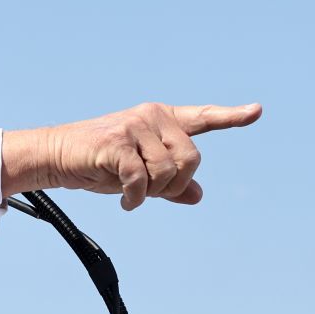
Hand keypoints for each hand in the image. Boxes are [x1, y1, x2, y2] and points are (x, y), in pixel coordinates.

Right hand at [1, 102, 260, 208]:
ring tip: (133, 195)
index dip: (231, 117)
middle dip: (174, 185)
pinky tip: (126, 202)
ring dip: (153, 193)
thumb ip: (170, 182)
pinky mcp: (118, 142)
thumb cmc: (99, 164)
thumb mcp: (140, 174)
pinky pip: (142, 180)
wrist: (58, 157)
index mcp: (162, 119)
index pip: (202, 117)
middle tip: (153, 193)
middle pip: (192, 159)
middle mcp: (152, 117)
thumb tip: (197, 195)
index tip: (257, 111)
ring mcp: (135, 126)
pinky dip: (136, 198)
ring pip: (169, 171)